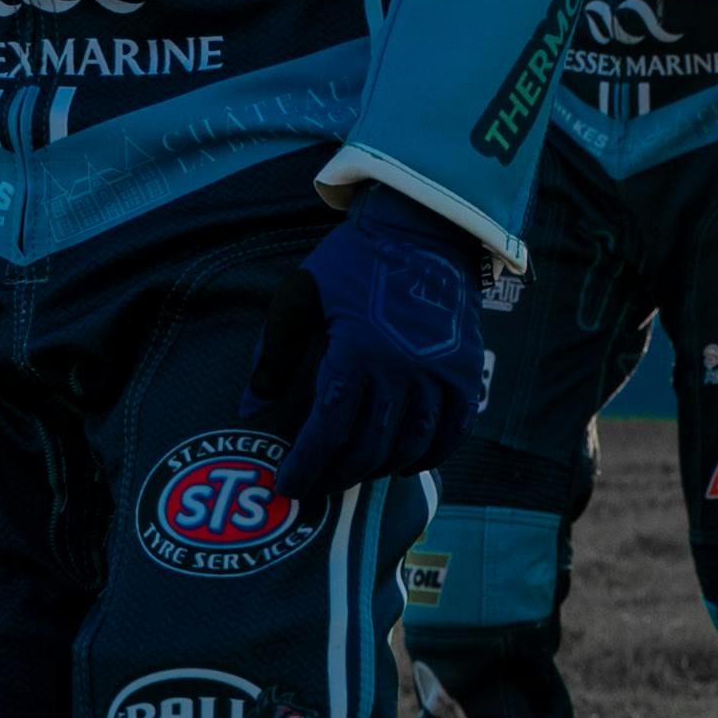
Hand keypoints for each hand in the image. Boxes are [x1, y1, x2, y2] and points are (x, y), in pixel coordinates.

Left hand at [250, 189, 491, 494]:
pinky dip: (429, 456)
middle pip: (367, 448)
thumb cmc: (352, 262)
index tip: (287, 488)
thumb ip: (272, 354)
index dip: (305, 466)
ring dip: (378, 469)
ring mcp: (440, 374)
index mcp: (355, 352)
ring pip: (409, 447)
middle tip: (315, 487)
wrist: (422, 229)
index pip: (327, 431)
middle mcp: (401, 370)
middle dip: (335, 476)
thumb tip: (250, 409)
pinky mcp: (467, 372)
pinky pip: (453, 432)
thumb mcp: (299, 296)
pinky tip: (405, 463)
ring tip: (353, 472)